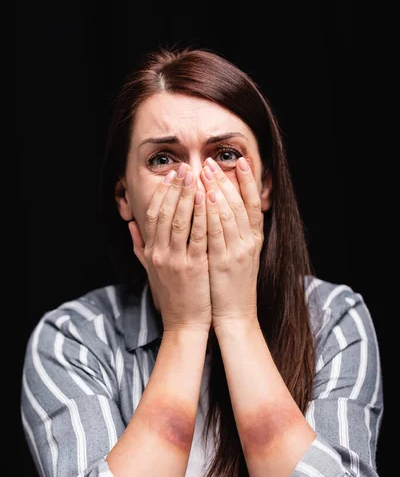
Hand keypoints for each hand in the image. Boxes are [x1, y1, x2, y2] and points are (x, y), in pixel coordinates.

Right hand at [128, 163, 211, 332]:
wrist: (184, 324)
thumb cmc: (173, 297)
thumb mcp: (151, 272)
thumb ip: (140, 248)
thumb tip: (131, 226)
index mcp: (151, 252)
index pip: (152, 215)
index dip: (161, 193)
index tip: (171, 175)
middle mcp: (159, 254)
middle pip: (164, 213)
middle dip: (175, 188)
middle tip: (184, 167)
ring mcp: (175, 260)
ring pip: (179, 220)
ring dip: (187, 195)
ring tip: (196, 176)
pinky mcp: (193, 267)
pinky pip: (197, 236)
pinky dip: (201, 216)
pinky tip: (208, 200)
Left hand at [200, 157, 263, 329]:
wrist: (236, 315)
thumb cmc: (233, 286)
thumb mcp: (240, 256)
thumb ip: (236, 234)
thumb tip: (227, 211)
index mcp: (254, 239)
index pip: (252, 203)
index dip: (247, 181)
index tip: (240, 161)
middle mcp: (249, 243)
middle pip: (238, 204)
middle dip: (224, 180)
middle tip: (210, 162)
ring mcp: (237, 252)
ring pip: (228, 214)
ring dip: (216, 189)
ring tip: (205, 171)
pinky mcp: (222, 263)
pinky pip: (216, 233)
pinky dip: (211, 214)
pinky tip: (206, 198)